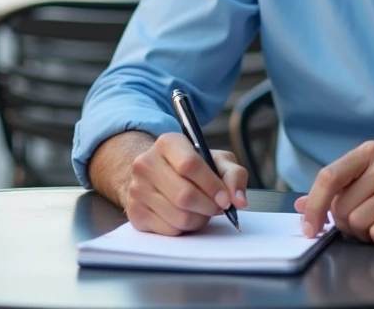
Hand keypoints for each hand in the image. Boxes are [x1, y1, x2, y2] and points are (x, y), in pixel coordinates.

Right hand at [123, 132, 249, 235]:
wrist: (159, 175)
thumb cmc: (193, 168)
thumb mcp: (217, 162)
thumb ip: (234, 175)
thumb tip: (238, 200)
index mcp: (168, 143)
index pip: (190, 165)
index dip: (212, 186)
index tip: (225, 198)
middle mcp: (146, 163)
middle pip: (184, 195)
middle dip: (208, 206)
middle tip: (216, 207)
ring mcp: (137, 188)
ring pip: (179, 216)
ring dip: (199, 219)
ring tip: (201, 210)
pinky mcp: (134, 212)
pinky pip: (169, 230)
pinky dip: (184, 229)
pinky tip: (185, 216)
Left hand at [295, 141, 373, 244]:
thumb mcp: (366, 177)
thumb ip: (334, 189)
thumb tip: (299, 206)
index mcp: (369, 152)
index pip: (329, 177)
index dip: (314, 206)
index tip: (308, 227)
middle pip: (342, 207)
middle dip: (345, 223)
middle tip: (361, 220)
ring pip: (358, 223)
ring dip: (363, 232)